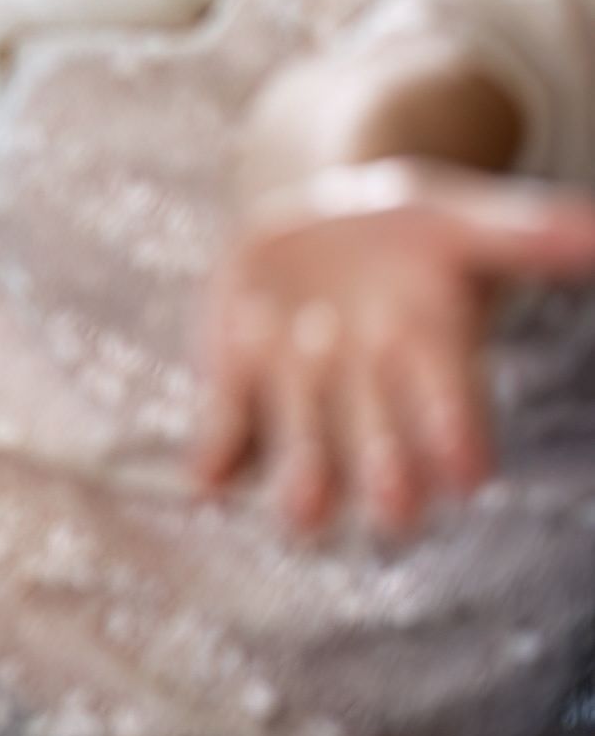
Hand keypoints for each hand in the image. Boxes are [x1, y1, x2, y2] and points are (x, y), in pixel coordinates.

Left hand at [192, 161, 594, 540]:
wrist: (320, 226)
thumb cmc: (411, 235)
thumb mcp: (461, 223)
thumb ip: (531, 234)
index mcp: (432, 361)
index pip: (454, 411)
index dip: (458, 436)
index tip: (469, 471)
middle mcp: (370, 396)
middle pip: (382, 446)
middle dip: (386, 473)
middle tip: (394, 507)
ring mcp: (300, 396)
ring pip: (305, 452)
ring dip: (304, 480)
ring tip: (303, 512)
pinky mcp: (236, 385)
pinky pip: (224, 429)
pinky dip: (214, 455)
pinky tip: (203, 481)